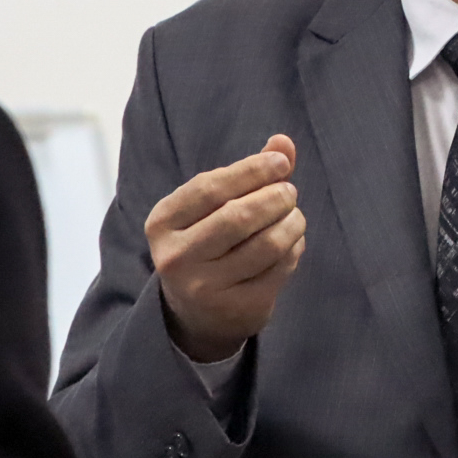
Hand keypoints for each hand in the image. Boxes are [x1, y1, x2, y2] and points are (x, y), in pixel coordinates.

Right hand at [148, 134, 306, 362]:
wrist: (198, 314)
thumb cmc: (209, 243)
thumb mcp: (213, 207)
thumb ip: (247, 173)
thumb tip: (283, 143)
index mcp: (162, 223)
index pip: (210, 187)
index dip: (250, 170)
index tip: (280, 162)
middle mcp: (176, 257)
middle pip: (238, 217)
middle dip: (275, 197)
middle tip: (290, 192)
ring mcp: (204, 287)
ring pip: (265, 245)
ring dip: (291, 223)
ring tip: (295, 216)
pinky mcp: (236, 308)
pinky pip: (278, 270)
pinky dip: (294, 249)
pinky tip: (292, 242)